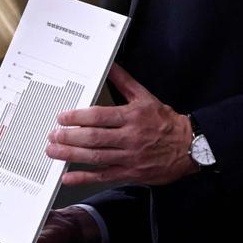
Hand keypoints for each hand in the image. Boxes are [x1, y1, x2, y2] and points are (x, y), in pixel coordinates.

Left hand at [46, 64, 197, 186]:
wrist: (190, 147)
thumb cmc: (166, 122)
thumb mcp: (145, 97)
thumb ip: (124, 82)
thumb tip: (110, 66)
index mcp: (132, 117)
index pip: (99, 116)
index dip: (77, 117)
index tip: (62, 117)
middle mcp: (130, 137)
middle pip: (93, 137)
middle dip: (69, 137)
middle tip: (53, 135)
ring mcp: (129, 157)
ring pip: (95, 156)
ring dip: (71, 155)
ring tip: (53, 152)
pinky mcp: (131, 173)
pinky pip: (104, 175)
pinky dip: (84, 177)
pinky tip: (69, 176)